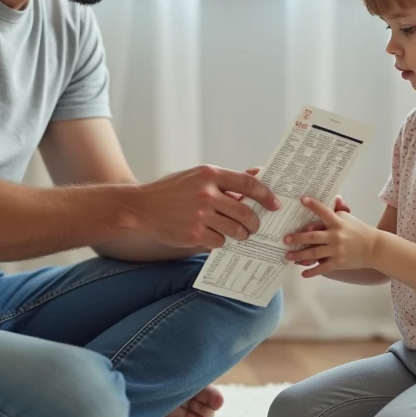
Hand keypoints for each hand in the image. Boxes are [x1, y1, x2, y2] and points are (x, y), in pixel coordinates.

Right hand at [133, 165, 279, 248]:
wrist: (141, 207)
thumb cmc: (172, 191)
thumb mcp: (197, 176)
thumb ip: (225, 179)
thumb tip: (256, 175)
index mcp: (209, 174)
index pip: (248, 184)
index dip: (266, 195)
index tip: (274, 204)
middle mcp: (206, 193)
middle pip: (245, 212)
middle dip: (256, 223)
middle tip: (256, 226)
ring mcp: (200, 215)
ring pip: (235, 230)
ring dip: (242, 235)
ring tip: (240, 234)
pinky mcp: (193, 234)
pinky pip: (219, 242)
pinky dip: (221, 242)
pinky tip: (215, 237)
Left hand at [283, 197, 378, 277]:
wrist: (374, 248)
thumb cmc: (359, 231)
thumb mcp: (349, 218)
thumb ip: (339, 210)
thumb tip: (336, 198)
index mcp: (338, 223)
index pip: (324, 212)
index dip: (313, 205)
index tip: (302, 199)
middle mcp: (335, 236)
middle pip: (313, 237)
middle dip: (298, 238)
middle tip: (285, 239)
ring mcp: (336, 250)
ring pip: (314, 253)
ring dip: (299, 256)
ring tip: (288, 256)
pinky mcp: (338, 263)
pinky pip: (323, 268)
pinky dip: (312, 271)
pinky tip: (303, 273)